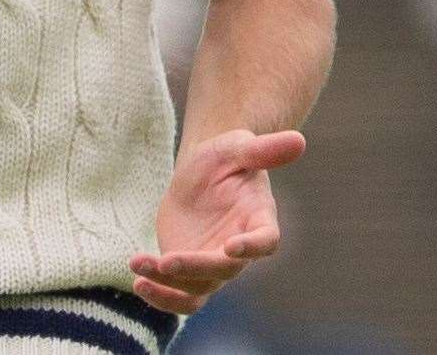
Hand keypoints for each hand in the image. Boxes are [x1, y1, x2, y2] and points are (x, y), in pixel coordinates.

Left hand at [131, 128, 305, 314]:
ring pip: (197, 290)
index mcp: (259, 220)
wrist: (200, 173)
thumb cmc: (225, 158)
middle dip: (195, 268)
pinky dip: (159, 295)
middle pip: (223, 270)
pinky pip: (178, 296)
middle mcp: (239, 251)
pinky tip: (136, 281)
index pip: (265, 241)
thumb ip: (264, 150)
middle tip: (167, 262)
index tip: (230, 247)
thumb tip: (299, 140)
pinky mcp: (188, 273)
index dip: (251, 247)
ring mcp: (213, 266)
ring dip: (168, 287)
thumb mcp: (238, 147)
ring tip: (138, 267)